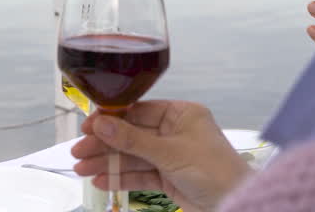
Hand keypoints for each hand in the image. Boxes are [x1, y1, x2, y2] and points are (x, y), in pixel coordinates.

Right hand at [70, 101, 249, 211]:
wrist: (235, 204)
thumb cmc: (217, 172)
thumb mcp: (171, 152)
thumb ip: (134, 140)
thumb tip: (103, 124)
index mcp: (182, 114)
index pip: (139, 111)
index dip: (112, 119)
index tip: (89, 126)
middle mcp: (175, 132)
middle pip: (131, 135)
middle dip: (104, 144)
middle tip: (79, 151)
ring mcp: (171, 155)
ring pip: (132, 156)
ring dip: (107, 163)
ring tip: (82, 169)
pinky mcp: (168, 177)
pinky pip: (139, 175)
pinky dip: (120, 178)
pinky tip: (100, 181)